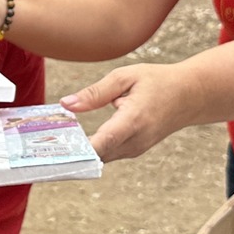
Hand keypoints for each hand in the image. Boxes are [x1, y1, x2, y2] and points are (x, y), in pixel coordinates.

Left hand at [63, 62, 193, 161]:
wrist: (191, 96)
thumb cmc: (158, 82)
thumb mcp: (126, 77)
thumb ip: (95, 92)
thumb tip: (66, 104)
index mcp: (134, 119)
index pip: (105, 141)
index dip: (81, 150)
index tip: (58, 152)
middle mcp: (137, 139)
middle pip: (98, 154)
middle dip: (73, 153)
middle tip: (42, 148)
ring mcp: (137, 148)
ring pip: (102, 156)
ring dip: (82, 152)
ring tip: (52, 144)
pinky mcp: (135, 150)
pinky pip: (109, 154)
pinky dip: (93, 150)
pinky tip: (74, 142)